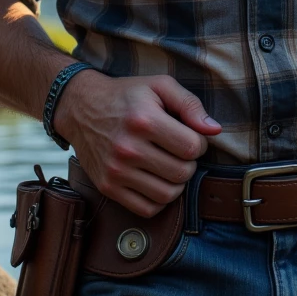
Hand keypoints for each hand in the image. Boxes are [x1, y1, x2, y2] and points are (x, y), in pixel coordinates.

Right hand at [55, 70, 220, 216]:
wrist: (81, 107)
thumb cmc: (126, 96)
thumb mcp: (159, 86)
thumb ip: (190, 104)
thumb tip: (214, 130)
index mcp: (143, 120)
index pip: (192, 147)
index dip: (199, 143)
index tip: (190, 136)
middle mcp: (128, 148)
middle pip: (182, 173)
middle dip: (189, 163)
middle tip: (179, 152)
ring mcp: (116, 171)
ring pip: (167, 195)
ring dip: (176, 182)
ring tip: (168, 165)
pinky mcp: (108, 187)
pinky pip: (147, 209)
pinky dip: (158, 200)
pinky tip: (155, 180)